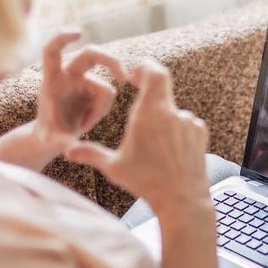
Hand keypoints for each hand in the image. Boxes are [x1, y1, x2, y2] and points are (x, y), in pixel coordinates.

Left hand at [34, 31, 128, 148]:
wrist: (54, 136)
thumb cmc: (48, 134)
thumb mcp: (50, 139)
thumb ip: (58, 140)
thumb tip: (67, 145)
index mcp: (52, 79)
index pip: (53, 51)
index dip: (62, 38)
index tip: (79, 33)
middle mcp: (68, 75)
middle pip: (92, 54)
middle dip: (110, 61)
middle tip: (124, 77)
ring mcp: (83, 80)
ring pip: (106, 87)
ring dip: (100, 109)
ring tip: (84, 126)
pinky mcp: (94, 89)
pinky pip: (108, 97)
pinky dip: (102, 111)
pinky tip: (89, 121)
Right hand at [64, 61, 209, 213]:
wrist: (182, 201)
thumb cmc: (146, 183)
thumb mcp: (114, 168)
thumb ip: (90, 154)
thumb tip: (66, 150)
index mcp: (150, 114)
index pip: (155, 72)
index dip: (145, 66)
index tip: (134, 75)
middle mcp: (172, 113)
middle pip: (162, 87)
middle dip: (148, 90)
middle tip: (138, 94)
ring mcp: (189, 123)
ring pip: (172, 110)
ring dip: (161, 117)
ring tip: (152, 142)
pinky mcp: (200, 133)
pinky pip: (185, 123)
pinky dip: (175, 129)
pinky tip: (168, 150)